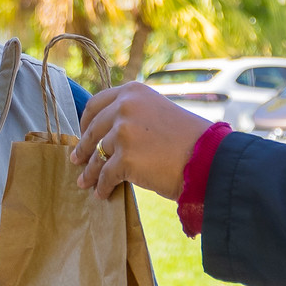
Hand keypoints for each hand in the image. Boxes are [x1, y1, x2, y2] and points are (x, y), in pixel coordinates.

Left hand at [71, 82, 209, 199]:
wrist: (208, 158)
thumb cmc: (189, 139)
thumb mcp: (159, 112)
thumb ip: (134, 115)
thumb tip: (110, 132)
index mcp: (133, 92)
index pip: (97, 104)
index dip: (86, 121)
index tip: (84, 132)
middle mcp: (125, 107)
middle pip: (93, 130)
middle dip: (84, 148)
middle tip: (77, 159)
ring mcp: (123, 132)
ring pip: (97, 155)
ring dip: (90, 171)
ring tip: (85, 182)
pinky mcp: (125, 159)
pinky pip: (105, 175)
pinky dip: (102, 186)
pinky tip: (103, 193)